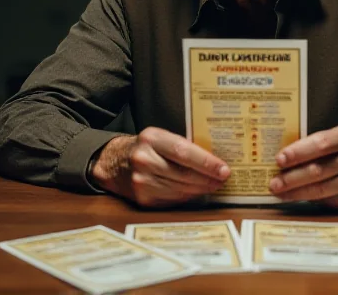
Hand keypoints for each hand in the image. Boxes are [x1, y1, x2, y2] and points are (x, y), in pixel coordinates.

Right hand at [89, 127, 229, 206]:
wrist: (113, 162)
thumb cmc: (145, 148)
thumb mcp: (159, 137)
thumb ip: (182, 145)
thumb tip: (214, 160)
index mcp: (151, 139)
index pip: (184, 152)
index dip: (206, 162)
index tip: (224, 169)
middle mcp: (144, 160)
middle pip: (184, 174)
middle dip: (208, 178)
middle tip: (224, 179)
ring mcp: (141, 181)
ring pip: (180, 189)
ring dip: (201, 189)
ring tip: (214, 185)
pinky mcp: (142, 199)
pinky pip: (172, 200)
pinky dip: (188, 197)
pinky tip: (197, 192)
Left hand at [268, 124, 337, 208]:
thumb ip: (317, 145)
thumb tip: (284, 158)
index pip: (320, 143)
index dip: (298, 152)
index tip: (279, 159)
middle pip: (318, 169)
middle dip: (292, 177)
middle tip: (273, 182)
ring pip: (322, 189)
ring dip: (296, 192)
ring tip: (279, 192)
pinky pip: (329, 200)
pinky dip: (310, 199)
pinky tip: (297, 197)